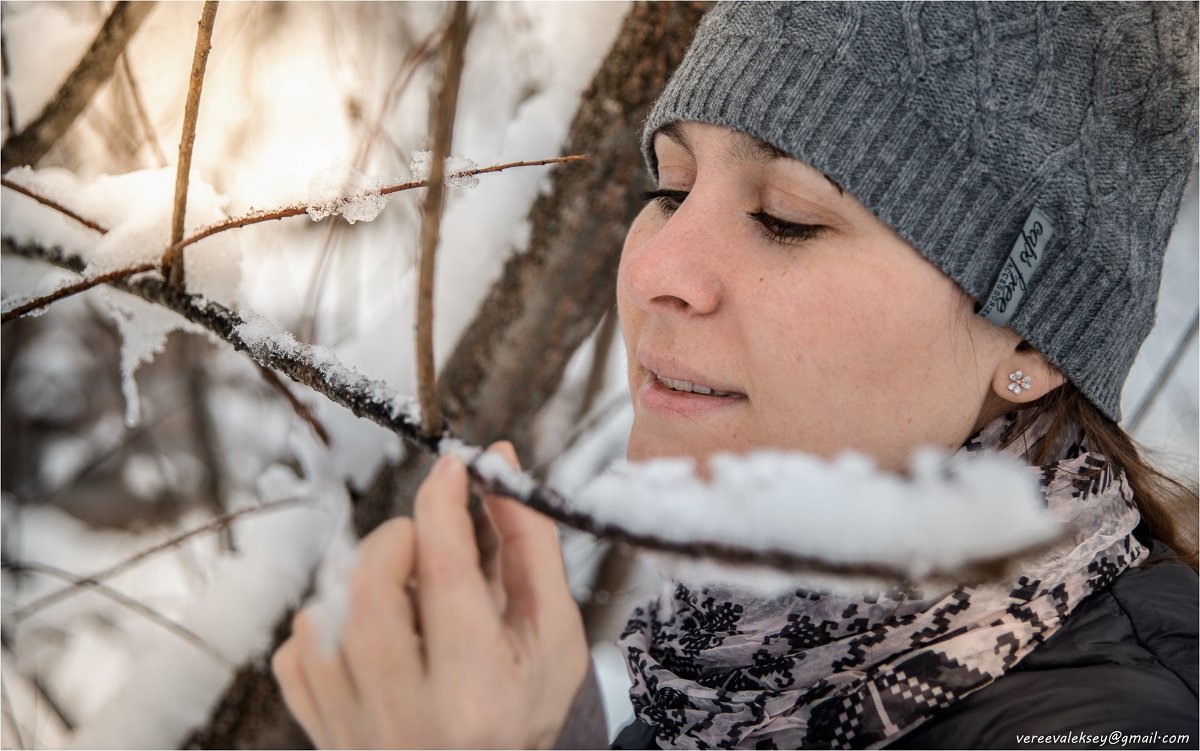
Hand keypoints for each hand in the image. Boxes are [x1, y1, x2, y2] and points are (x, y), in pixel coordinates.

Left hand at [272, 443, 589, 748]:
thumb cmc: (525, 708)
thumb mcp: (550, 635)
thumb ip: (529, 548)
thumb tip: (500, 463)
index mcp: (479, 694)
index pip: (445, 573)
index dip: (444, 503)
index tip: (452, 468)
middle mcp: (408, 719)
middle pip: (369, 591)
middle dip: (396, 539)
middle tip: (425, 542)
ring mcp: (354, 731)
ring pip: (322, 618)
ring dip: (359, 581)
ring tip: (404, 594)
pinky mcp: (321, 733)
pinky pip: (294, 655)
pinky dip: (326, 625)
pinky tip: (368, 633)